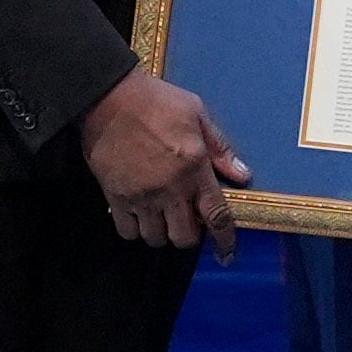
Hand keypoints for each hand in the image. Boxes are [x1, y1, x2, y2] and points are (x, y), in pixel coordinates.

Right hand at [83, 70, 251, 254]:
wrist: (108, 97)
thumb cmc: (157, 101)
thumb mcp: (197, 113)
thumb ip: (219, 148)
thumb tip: (243, 175)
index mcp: (194, 168)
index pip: (215, 215)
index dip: (225, 240)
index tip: (226, 254)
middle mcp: (169, 189)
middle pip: (183, 237)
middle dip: (189, 236)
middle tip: (187, 221)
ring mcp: (141, 195)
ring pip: (155, 238)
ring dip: (162, 233)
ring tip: (162, 217)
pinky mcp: (115, 196)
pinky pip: (127, 231)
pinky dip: (135, 229)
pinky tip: (139, 215)